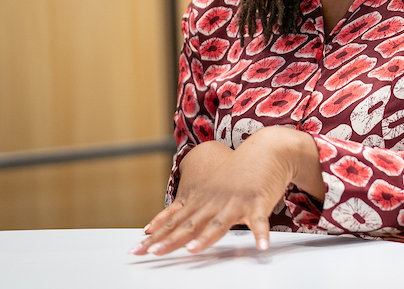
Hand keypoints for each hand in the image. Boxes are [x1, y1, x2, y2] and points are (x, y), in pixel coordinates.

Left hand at [132, 126, 322, 255]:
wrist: (266, 151)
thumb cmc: (237, 171)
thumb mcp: (209, 186)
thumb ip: (189, 205)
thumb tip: (162, 222)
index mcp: (201, 199)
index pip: (173, 220)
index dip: (156, 235)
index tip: (137, 248)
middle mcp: (214, 202)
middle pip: (189, 225)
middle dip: (169, 240)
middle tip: (152, 253)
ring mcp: (235, 202)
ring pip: (218, 223)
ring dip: (205, 238)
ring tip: (193, 250)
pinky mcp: (258, 202)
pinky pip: (259, 221)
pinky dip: (260, 233)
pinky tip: (262, 246)